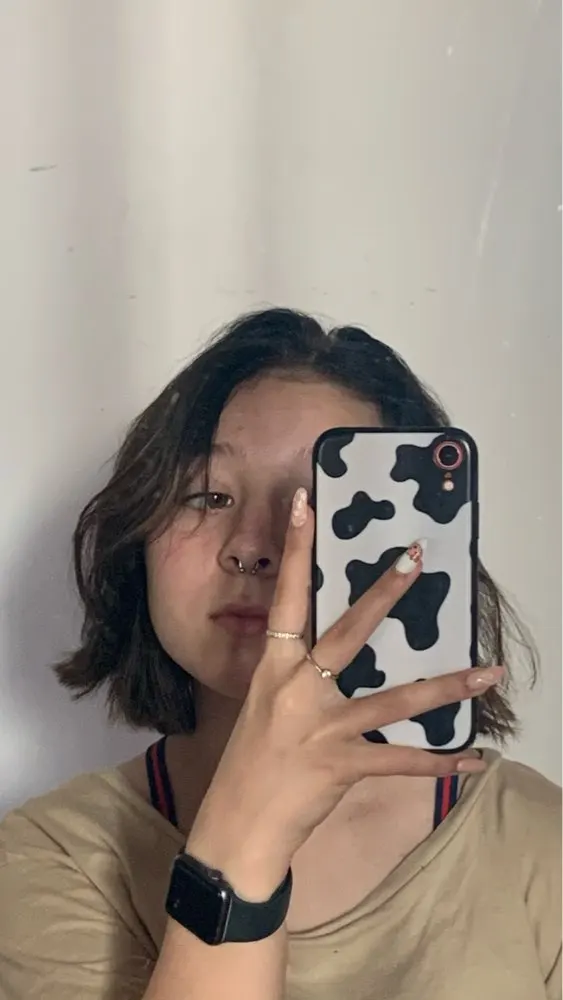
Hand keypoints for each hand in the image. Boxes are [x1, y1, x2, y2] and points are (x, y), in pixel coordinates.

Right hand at [187, 488, 501, 896]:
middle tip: (416, 558)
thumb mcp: (261, 706)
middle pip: (348, 632)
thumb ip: (293, 675)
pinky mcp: (342, 767)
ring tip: (489, 670)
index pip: (286, 598)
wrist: (235, 828)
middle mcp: (297, 690)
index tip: (305, 501)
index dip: (294, 548)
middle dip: (384, 594)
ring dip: (447, 686)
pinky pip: (401, 763)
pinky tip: (474, 758)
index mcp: (273, 669)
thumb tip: (325, 651)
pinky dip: (440, 763)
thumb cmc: (249, 764)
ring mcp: (322, 728)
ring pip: (394, 700)